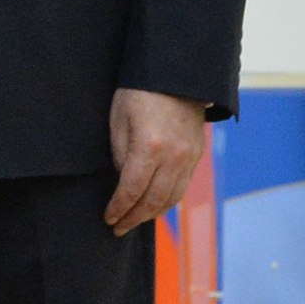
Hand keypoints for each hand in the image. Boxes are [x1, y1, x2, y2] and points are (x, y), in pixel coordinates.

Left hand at [105, 88, 205, 233]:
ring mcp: (189, 157)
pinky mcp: (197, 155)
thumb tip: (122, 181)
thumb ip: (119, 154)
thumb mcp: (118, 119)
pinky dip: (167, 201)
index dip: (118, 208)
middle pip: (152, 201)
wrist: (177, 75)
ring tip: (133, 220)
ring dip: (151, 214)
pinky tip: (153, 206)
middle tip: (117, 228)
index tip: (108, 218)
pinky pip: (182, 187)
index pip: (131, 189)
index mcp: (150, 147)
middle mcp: (173, 157)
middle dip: (133, 218)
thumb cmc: (140, 93)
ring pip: (171, 199)